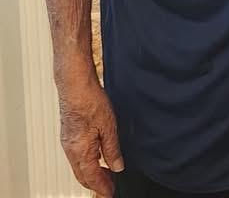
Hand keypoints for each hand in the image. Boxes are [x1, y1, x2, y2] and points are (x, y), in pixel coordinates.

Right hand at [57, 76, 123, 197]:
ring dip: (91, 172)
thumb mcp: (109, 127)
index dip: (102, 187)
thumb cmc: (90, 102)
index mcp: (81, 152)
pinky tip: (96, 155)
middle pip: (82, 175)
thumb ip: (112, 149)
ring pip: (78, 166)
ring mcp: (67, 142)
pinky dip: (86, 161)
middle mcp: (71, 150)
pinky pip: (76, 155)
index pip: (92, 178)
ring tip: (105, 173)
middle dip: (96, 183)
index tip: (110, 194)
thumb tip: (117, 166)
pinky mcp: (68, 133)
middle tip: (109, 187)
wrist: (75, 85)